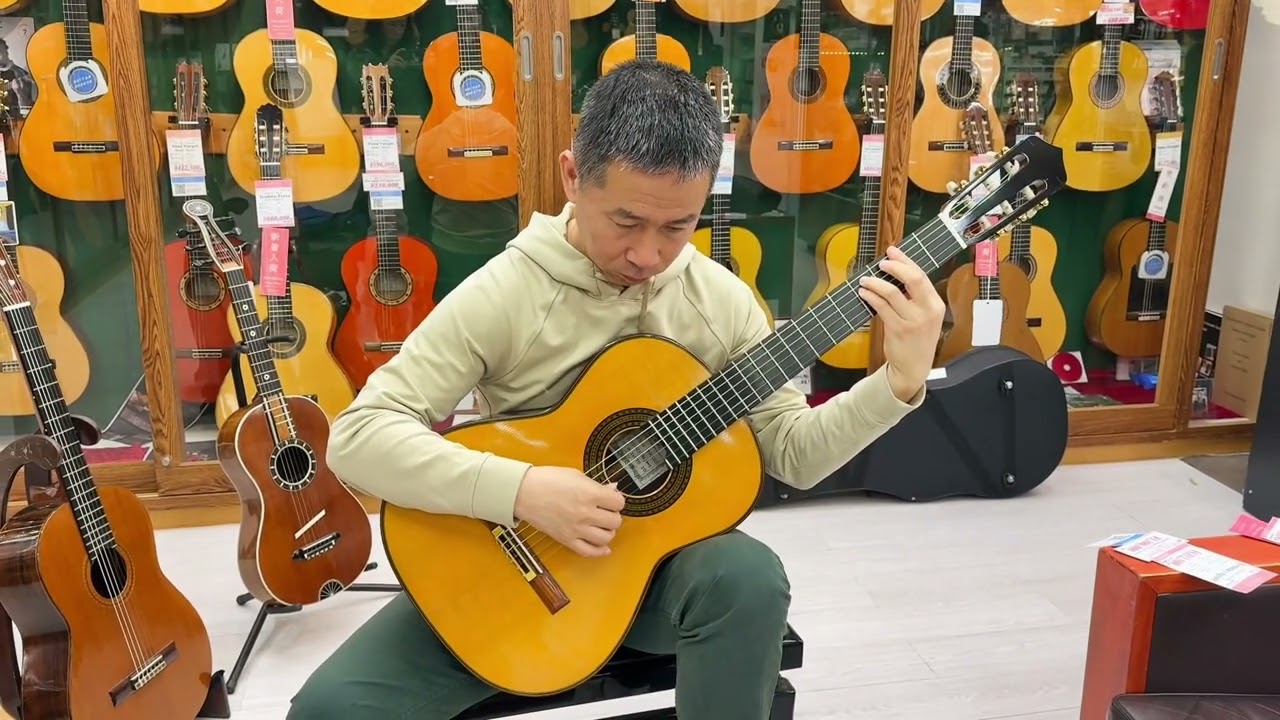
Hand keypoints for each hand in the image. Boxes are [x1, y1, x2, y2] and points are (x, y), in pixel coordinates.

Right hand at [513, 466, 625, 557]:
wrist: (523, 492)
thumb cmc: (547, 480)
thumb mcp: (575, 475)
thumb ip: (596, 484)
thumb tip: (613, 489)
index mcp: (589, 493)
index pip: (618, 503)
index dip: (617, 500)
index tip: (611, 498)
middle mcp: (585, 513)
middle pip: (615, 521)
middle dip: (613, 515)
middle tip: (605, 510)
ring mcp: (576, 529)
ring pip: (606, 537)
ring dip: (608, 531)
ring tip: (601, 524)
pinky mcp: (566, 540)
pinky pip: (589, 551)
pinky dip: (600, 551)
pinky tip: (604, 547)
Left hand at [856, 245, 944, 401]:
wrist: (913, 367)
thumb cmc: (916, 339)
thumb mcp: (924, 317)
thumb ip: (915, 298)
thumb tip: (895, 273)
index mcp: (936, 305)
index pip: (921, 276)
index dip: (905, 261)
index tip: (892, 251)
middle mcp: (927, 311)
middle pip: (912, 279)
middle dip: (894, 267)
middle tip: (881, 263)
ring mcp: (913, 321)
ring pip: (892, 292)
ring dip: (875, 283)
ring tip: (865, 280)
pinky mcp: (897, 329)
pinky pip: (881, 307)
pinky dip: (871, 297)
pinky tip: (864, 293)